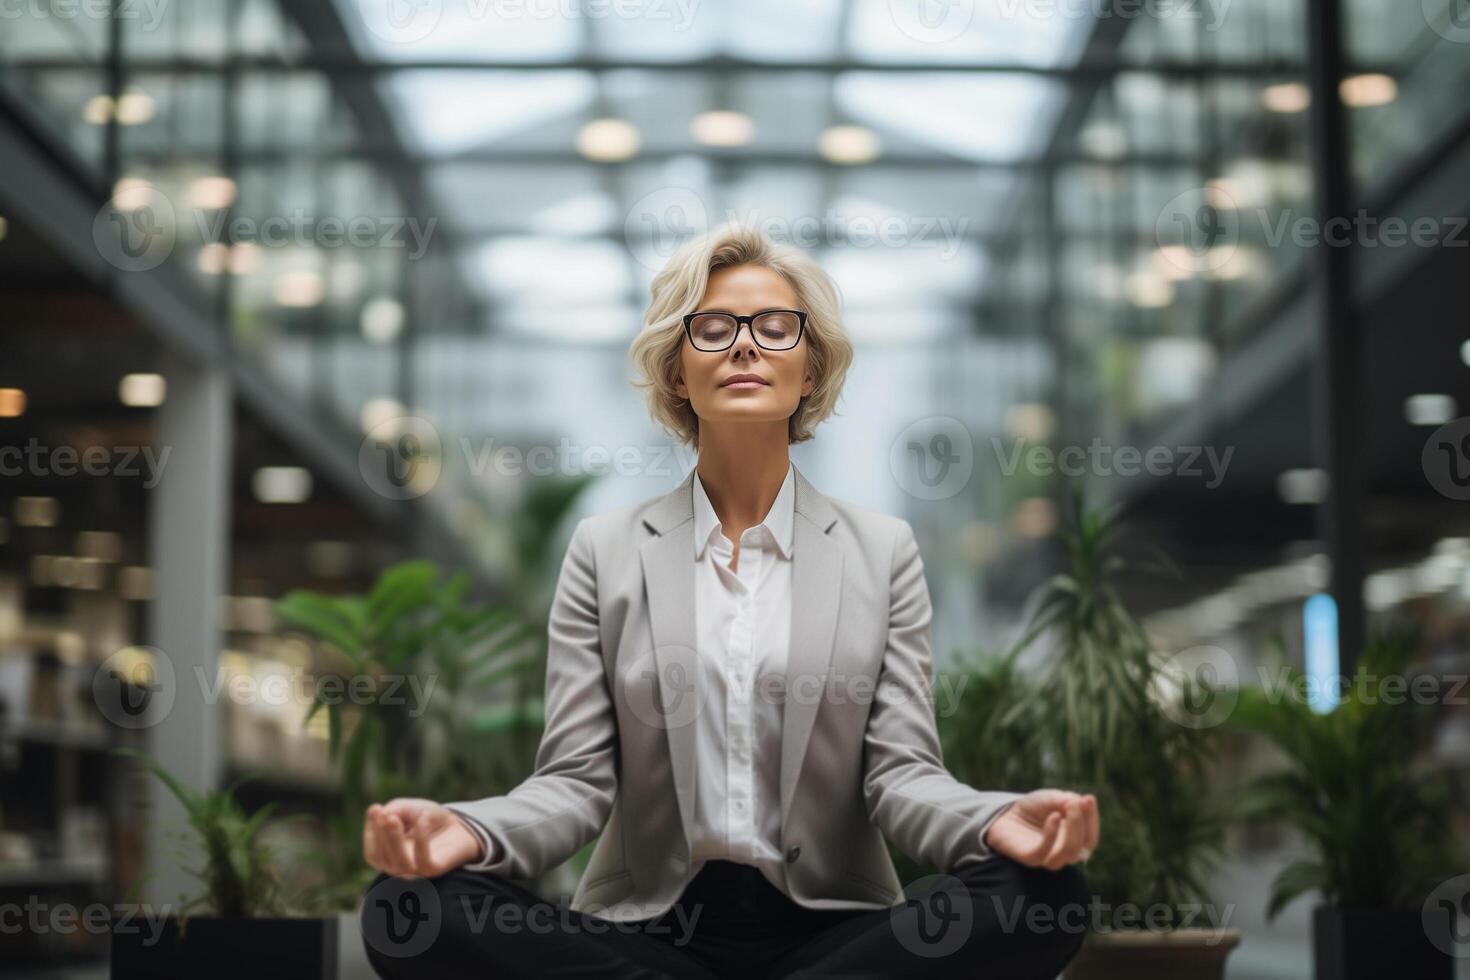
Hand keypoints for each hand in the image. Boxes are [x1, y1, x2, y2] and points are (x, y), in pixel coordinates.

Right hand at [363, 798, 484, 877]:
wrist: (459, 825)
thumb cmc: (428, 818)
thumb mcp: (406, 809)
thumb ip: (392, 810)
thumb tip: (382, 816)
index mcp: (388, 858)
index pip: (372, 852)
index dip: (370, 832)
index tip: (375, 808)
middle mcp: (399, 868)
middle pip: (382, 858)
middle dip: (381, 835)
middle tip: (385, 814)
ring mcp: (416, 872)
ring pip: (399, 863)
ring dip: (394, 840)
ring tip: (394, 819)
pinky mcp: (434, 870)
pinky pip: (424, 861)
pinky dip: (421, 840)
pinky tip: (422, 821)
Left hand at [982, 790, 1098, 869]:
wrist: (1004, 814)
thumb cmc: (1032, 808)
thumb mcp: (1052, 798)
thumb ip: (1068, 800)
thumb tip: (1082, 802)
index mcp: (1072, 843)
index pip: (1090, 838)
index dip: (1092, 820)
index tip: (1089, 798)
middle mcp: (1062, 854)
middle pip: (1082, 847)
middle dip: (1082, 823)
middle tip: (1075, 802)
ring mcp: (1046, 857)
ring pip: (1067, 853)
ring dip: (1072, 830)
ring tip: (1067, 808)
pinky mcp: (1029, 858)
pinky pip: (1043, 853)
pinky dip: (1052, 834)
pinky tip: (1054, 817)